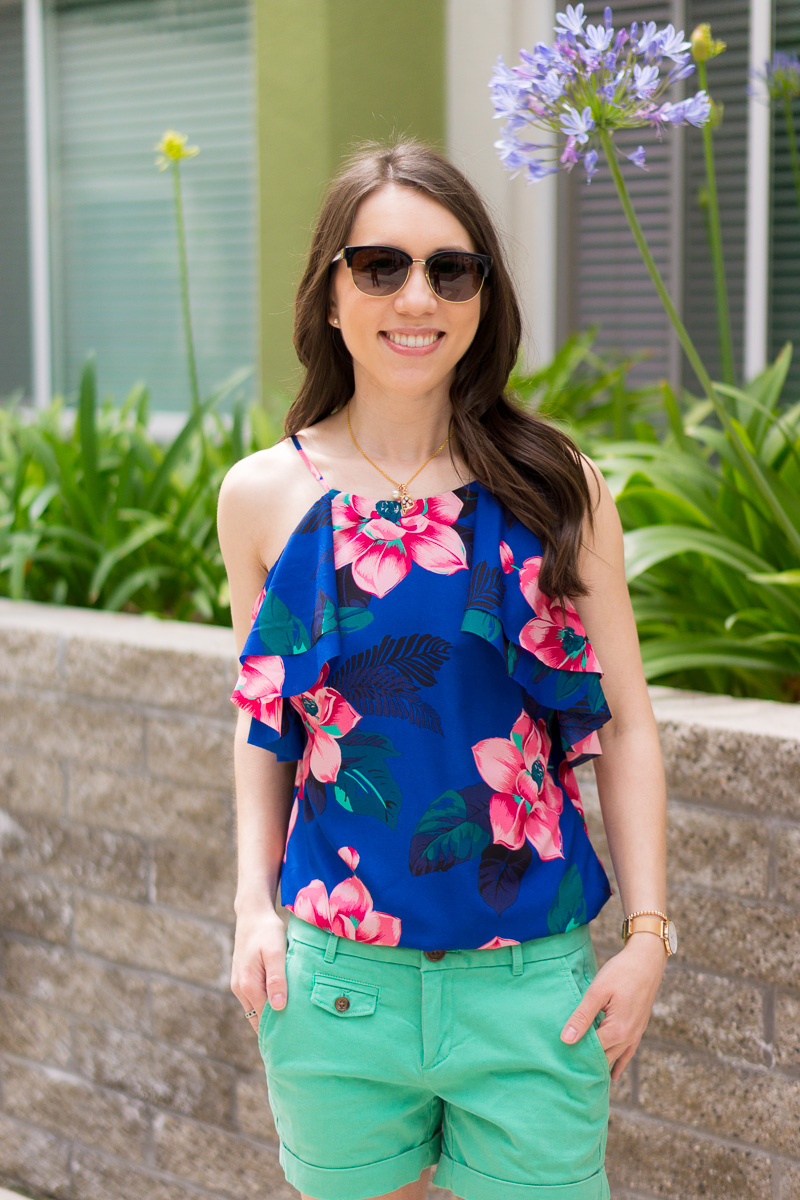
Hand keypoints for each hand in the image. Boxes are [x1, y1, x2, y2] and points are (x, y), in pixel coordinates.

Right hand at [230, 904, 288, 1033]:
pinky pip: (254, 1001)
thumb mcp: (276, 952)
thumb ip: (277, 978)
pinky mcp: (242, 980)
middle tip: (295, 1042)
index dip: (279, 1030)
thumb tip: (278, 1007)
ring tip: (291, 1029)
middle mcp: (240, 989)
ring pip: (255, 1011)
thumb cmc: (267, 931)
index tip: (294, 1042)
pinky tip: (280, 1009)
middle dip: (274, 1030)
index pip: (264, 1019)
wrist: (252, 914)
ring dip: (270, 1018)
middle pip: (258, 1019)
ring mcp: (239, 985)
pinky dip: (265, 1007)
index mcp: (248, 985)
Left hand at [560, 933, 666, 1080]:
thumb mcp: (597, 992)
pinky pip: (627, 1053)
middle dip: (586, 1064)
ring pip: (615, 1058)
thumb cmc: (621, 972)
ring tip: (582, 1077)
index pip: (590, 1052)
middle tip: (565, 1072)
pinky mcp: (638, 1028)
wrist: (647, 960)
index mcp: (616, 1031)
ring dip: (600, 1065)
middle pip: (603, 1059)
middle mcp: (628, 1038)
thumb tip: (566, 1040)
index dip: (574, 1056)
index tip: (557, 1061)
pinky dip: (618, 1063)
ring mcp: (635, 1034)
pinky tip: (612, 1075)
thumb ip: (581, 1017)